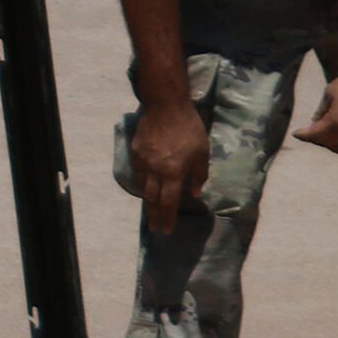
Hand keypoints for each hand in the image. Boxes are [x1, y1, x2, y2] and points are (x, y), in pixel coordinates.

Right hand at [131, 99, 208, 233]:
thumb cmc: (188, 128)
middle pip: (153, 199)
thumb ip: (199, 174)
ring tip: (150, 212)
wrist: (165, 106)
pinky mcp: (136, 152)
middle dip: (155, 216)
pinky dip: (143, 183)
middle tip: (155, 229)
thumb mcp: (202, 152)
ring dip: (147, 202)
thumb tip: (194, 193)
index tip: (167, 230)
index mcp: (173, 172)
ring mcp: (142, 162)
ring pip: (143, 187)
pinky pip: (139, 173)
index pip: (169, 202)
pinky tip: (146, 186)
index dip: (168, 218)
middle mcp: (155, 171)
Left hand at [292, 73, 337, 158]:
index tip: (296, 134)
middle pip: (327, 143)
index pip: (313, 135)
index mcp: (335, 124)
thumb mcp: (329, 94)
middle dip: (317, 138)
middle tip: (311, 130)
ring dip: (332, 144)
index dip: (302, 135)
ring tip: (327, 134)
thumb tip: (309, 126)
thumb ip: (319, 113)